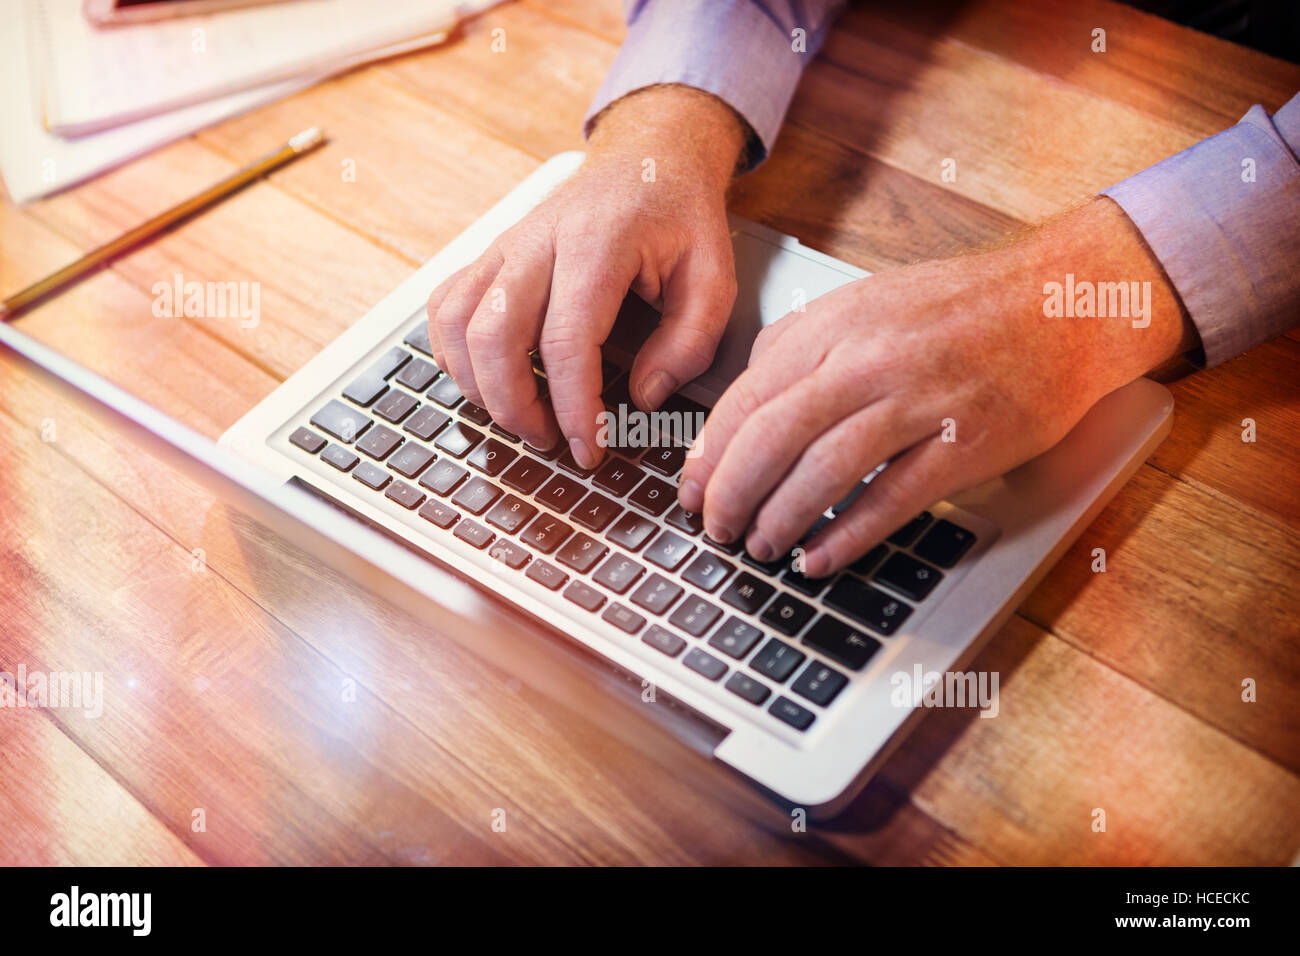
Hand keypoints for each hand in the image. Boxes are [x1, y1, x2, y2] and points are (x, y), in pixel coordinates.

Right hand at [425, 85, 745, 464]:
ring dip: (479, 386)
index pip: (567, 341)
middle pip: (493, 337)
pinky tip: (488, 379)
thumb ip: (690, 342)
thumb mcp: (715, 277)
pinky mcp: (490, 254)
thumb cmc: (680, 217)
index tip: (590, 448)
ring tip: (522, 417)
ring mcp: (506, 246)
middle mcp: (539, 242)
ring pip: (458, 324)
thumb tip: (644, 398)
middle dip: (515, 406)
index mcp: (598, 245)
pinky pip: (446, 307)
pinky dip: (454, 353)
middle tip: (551, 441)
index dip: (573, 407)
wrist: (648, 155)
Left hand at [677, 197, 1199, 576]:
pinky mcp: (965, 443)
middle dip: (731, 493)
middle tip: (715, 528)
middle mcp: (870, 358)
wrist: (1065, 300)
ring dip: (779, 518)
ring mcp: (919, 400)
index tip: (691, 488)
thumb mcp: (868, 300)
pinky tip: (818, 558)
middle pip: (771, 436)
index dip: (709, 452)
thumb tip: (745, 393)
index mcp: (838, 323)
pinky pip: (890, 499)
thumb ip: (802, 341)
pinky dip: (845, 535)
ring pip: (822, 469)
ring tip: (760, 546)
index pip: (747, 395)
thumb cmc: (965, 306)